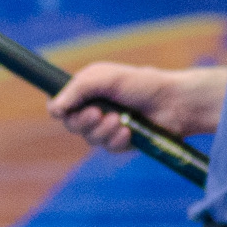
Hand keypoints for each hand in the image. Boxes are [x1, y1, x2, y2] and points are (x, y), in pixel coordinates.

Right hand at [49, 62, 222, 149]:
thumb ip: (77, 89)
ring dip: (103, 130)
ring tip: (120, 120)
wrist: (173, 102)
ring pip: (90, 139)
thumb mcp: (105, 78)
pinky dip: (117, 140)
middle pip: (72, 125)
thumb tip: (53, 108)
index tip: (65, 111)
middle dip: (84, 121)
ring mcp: (108, 126)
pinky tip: (129, 131)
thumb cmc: (141, 84)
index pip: (61, 105)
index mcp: (88, 90)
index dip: (60, 110)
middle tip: (98, 113)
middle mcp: (95, 108)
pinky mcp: (121, 142)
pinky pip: (108, 148)